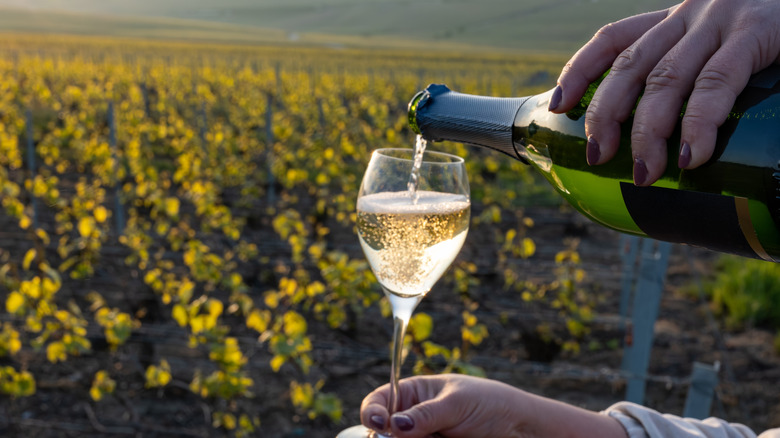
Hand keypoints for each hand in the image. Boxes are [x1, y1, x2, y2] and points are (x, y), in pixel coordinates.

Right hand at [359, 374, 626, 437]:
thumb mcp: (457, 403)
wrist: (520, 428)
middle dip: (387, 437)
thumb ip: (425, 414)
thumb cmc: (490, 403)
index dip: (371, 411)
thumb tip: (393, 425)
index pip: (379, 401)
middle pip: (383, 432)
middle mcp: (413, 418)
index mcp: (413, 394)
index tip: (376, 422)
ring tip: (434, 437)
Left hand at [549, 0, 779, 185]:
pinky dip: (699, 122)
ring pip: (666, 79)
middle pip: (629, 65)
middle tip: (597, 158)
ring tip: (645, 173)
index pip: (613, 39)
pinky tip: (691, 155)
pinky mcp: (760, 31)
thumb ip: (702, 78)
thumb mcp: (729, 43)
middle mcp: (693, 13)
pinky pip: (718, 81)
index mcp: (679, 18)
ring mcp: (724, 20)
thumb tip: (677, 144)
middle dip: (606, 114)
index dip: (579, 70)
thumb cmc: (776, 31)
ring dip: (648, 131)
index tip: (558, 105)